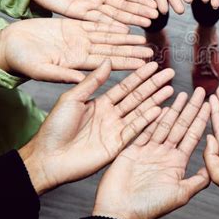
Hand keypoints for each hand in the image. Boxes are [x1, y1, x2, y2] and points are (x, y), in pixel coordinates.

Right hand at [0, 18, 152, 82]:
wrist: (9, 46)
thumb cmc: (22, 63)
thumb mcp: (41, 70)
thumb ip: (61, 74)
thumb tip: (82, 79)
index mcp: (76, 65)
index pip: (107, 65)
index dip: (126, 64)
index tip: (144, 65)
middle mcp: (81, 53)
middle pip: (112, 51)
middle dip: (132, 52)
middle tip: (152, 52)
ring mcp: (77, 39)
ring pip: (106, 37)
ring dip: (125, 38)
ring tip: (143, 38)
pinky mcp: (71, 27)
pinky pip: (94, 24)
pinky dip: (108, 24)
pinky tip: (124, 25)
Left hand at [19, 60, 174, 193]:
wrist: (48, 157)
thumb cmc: (54, 128)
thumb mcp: (72, 98)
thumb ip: (92, 81)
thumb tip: (108, 61)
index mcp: (99, 103)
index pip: (125, 86)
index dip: (139, 75)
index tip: (153, 65)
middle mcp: (110, 115)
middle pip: (137, 97)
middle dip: (153, 85)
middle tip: (170, 73)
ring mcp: (115, 130)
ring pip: (139, 112)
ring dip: (155, 101)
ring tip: (170, 89)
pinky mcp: (117, 145)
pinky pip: (135, 130)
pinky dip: (147, 121)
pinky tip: (159, 110)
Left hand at [32, 0, 157, 28]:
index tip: (153, 4)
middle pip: (123, 5)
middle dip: (139, 11)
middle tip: (155, 16)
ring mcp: (90, 6)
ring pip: (114, 15)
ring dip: (130, 20)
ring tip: (146, 24)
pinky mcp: (79, 15)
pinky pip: (99, 21)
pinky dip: (111, 26)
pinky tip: (125, 30)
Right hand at [92, 88, 210, 218]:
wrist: (121, 211)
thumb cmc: (150, 207)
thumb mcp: (180, 194)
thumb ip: (198, 180)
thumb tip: (215, 166)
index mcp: (177, 163)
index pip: (193, 135)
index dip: (201, 119)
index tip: (210, 104)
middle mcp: (164, 154)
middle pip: (180, 125)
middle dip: (191, 108)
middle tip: (200, 91)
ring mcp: (148, 150)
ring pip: (163, 124)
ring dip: (173, 109)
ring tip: (182, 93)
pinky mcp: (132, 149)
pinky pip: (143, 129)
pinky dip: (150, 118)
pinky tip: (159, 106)